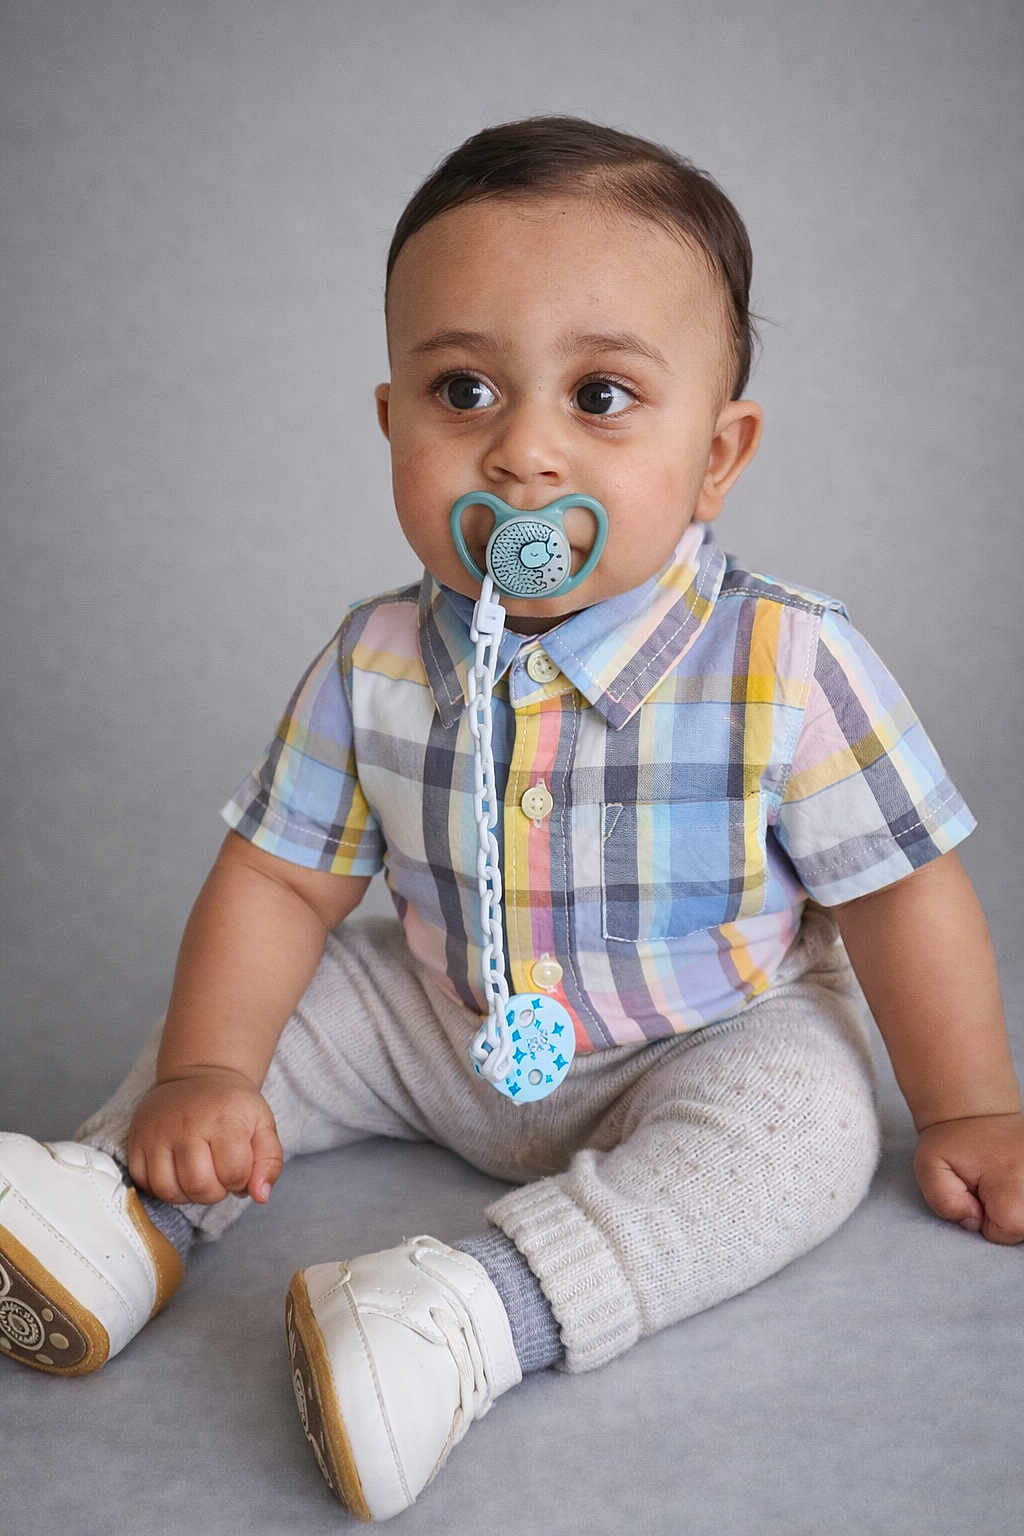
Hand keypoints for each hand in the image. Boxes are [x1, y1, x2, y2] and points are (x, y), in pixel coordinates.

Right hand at [126, 1067, 283, 1205]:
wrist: (201, 1074)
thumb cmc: (233, 1106)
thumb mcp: (263, 1125)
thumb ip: (270, 1162)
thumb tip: (260, 1196)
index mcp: (225, 1120)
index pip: (233, 1173)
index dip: (240, 1181)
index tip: (238, 1167)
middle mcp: (187, 1125)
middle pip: (199, 1186)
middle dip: (214, 1192)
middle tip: (217, 1175)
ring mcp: (157, 1132)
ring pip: (167, 1190)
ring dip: (186, 1194)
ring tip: (197, 1176)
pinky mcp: (136, 1139)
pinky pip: (143, 1183)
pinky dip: (161, 1188)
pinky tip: (176, 1173)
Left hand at [914, 1112, 1023, 1243]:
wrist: (977, 1110)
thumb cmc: (953, 1140)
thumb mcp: (930, 1168)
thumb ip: (944, 1201)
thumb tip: (972, 1220)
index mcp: (1013, 1177)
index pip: (1009, 1229)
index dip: (986, 1221)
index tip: (976, 1195)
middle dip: (1004, 1217)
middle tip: (988, 1189)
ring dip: (1015, 1209)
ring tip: (1001, 1183)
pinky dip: (1020, 1201)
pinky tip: (1011, 1182)